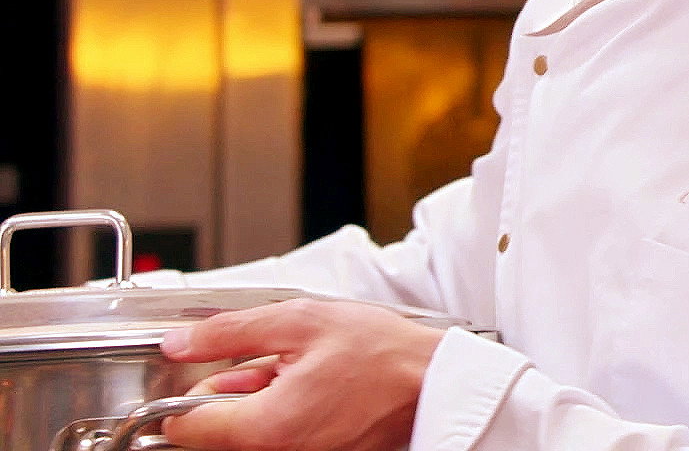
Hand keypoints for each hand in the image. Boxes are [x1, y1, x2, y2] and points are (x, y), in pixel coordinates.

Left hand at [158, 298, 447, 450]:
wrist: (434, 381)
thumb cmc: (382, 354)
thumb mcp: (299, 322)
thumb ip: (229, 333)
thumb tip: (181, 343)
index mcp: (265, 428)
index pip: (182, 430)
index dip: (186, 394)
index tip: (205, 371)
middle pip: (216, 435)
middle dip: (230, 396)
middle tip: (267, 364)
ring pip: (249, 436)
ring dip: (259, 405)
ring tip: (298, 373)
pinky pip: (280, 439)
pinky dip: (284, 415)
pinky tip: (312, 390)